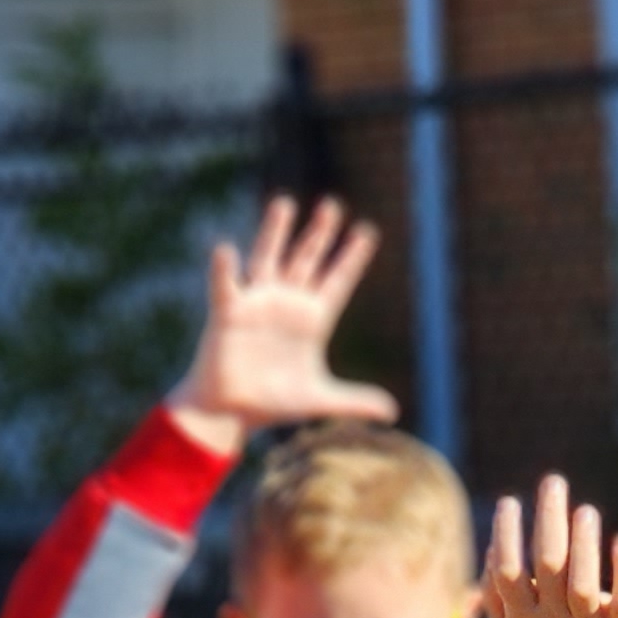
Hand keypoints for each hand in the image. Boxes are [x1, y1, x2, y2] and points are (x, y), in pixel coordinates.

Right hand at [168, 197, 395, 451]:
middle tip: (332, 205)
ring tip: (284, 203)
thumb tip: (392, 412)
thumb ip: (354, 400)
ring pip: (268, 259)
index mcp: (312, 320)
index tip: (367, 230)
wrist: (229, 413)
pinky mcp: (228, 314)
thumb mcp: (318, 399)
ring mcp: (257, 304)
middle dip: (320, 233)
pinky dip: (225, 269)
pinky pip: (226, 286)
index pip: (337, 281)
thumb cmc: (271, 403)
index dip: (352, 258)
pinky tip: (226, 250)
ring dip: (275, 232)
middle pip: (307, 260)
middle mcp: (286, 304)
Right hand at [483, 476, 617, 617]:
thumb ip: (495, 596)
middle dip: (548, 521)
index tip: (511, 502)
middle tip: (553, 482)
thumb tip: (492, 547)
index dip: (506, 535)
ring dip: (584, 545)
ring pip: (584, 586)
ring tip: (584, 511)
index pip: (509, 572)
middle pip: (548, 567)